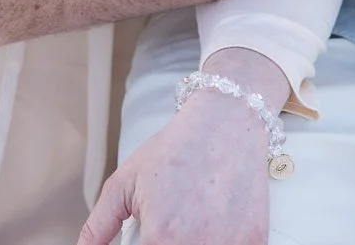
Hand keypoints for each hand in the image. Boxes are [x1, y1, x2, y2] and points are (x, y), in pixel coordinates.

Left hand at [78, 48, 284, 244]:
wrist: (227, 123)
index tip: (146, 238)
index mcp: (162, 239)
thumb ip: (99, 226)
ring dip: (192, 244)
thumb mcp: (125, 183)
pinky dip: (220, 241)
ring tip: (190, 221)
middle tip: (167, 227)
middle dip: (163, 244)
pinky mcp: (255, 242)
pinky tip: (212, 223)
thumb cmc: (176, 150)